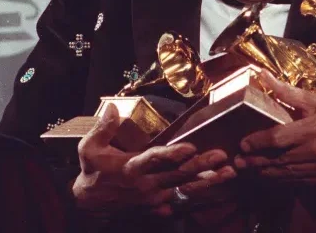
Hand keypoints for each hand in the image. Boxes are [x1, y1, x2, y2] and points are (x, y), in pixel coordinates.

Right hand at [72, 104, 236, 216]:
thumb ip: (103, 128)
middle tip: (222, 156)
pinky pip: (181, 201)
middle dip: (201, 165)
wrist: (88, 203)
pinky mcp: (156, 207)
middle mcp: (145, 184)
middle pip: (177, 174)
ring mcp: (152, 198)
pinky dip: (199, 196)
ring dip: (207, 181)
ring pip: (184, 189)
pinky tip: (216, 188)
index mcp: (130, 168)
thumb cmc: (92, 171)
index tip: (191, 147)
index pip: (155, 159)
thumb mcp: (88, 148)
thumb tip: (113, 107)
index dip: (173, 153)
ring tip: (227, 173)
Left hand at [234, 72, 315, 187]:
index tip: (244, 143)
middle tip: (239, 161)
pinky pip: (300, 182)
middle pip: (278, 160)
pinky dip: (284, 179)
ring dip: (266, 173)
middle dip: (256, 162)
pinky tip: (274, 175)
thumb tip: (265, 77)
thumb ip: (290, 93)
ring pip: (287, 174)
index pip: (277, 138)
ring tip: (251, 169)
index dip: (257, 142)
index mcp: (315, 127)